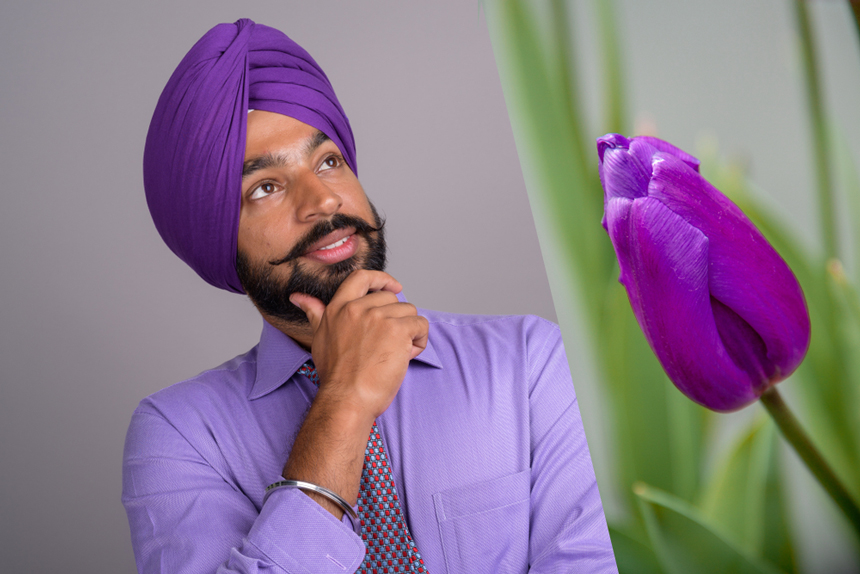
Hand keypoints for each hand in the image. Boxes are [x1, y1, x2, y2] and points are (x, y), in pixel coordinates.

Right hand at [289, 269, 428, 420]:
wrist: (347, 398)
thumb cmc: (336, 376)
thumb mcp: (320, 338)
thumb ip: (314, 313)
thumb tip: (298, 297)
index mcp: (339, 308)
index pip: (361, 277)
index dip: (381, 278)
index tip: (394, 286)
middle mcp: (357, 308)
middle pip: (392, 299)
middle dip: (397, 319)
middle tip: (389, 343)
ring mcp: (378, 317)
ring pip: (409, 312)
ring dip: (409, 331)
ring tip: (396, 353)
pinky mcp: (397, 330)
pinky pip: (420, 325)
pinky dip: (420, 341)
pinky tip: (407, 356)